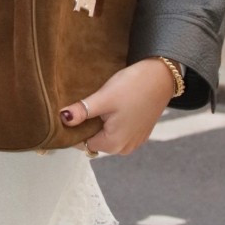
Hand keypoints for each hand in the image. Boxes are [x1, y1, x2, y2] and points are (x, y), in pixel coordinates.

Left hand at [60, 59, 177, 156]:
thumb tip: (62, 119)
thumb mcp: (104, 98)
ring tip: (106, 104)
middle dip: (90, 124)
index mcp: (114, 144)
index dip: (76, 127)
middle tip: (94, 103)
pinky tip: (118, 106)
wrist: (162, 76)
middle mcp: (124, 148)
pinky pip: (119, 131)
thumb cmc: (135, 86)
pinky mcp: (140, 133)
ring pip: (107, 135)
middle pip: (95, 140)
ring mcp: (134, 141)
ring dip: (102, 122)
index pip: (82, 142)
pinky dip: (114, 121)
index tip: (77, 111)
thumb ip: (82, 112)